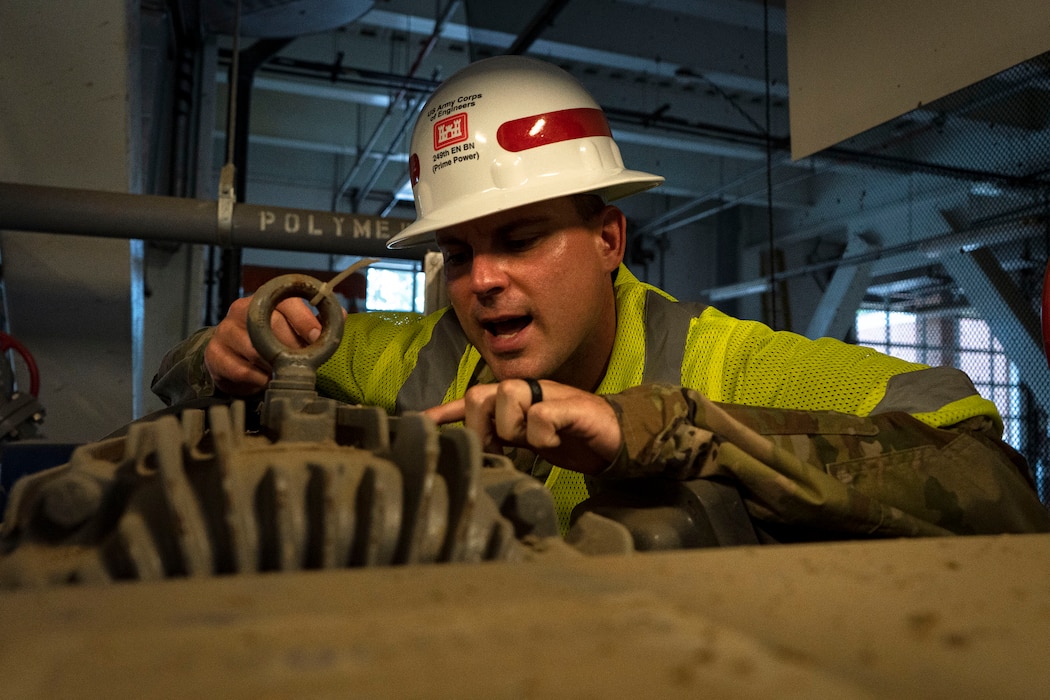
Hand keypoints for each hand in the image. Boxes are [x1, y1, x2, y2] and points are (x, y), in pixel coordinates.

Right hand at [203, 295, 323, 395]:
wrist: (230, 355)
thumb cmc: (269, 340)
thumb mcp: (292, 327)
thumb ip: (316, 321)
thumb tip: (341, 315)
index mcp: (265, 299)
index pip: (286, 301)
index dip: (304, 319)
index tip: (316, 338)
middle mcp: (242, 310)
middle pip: (270, 325)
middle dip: (291, 347)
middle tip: (303, 363)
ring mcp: (225, 331)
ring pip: (254, 350)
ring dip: (273, 366)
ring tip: (283, 373)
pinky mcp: (214, 355)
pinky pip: (240, 370)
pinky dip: (257, 379)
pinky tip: (264, 381)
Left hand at [423, 379, 621, 474]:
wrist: (616, 437)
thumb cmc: (571, 438)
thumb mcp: (527, 441)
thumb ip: (500, 438)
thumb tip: (468, 446)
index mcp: (514, 400)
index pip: (472, 400)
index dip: (445, 412)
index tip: (421, 423)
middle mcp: (527, 390)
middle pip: (481, 394)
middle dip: (483, 427)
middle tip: (501, 448)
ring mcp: (548, 394)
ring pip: (507, 398)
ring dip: (514, 428)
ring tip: (533, 443)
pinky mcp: (571, 405)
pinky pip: (541, 415)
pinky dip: (542, 434)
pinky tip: (555, 442)